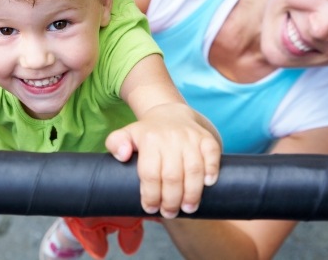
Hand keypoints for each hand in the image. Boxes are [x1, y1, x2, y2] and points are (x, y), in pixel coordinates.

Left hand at [105, 103, 220, 218]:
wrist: (170, 114)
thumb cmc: (147, 134)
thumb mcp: (126, 135)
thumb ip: (115, 143)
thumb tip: (123, 155)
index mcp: (148, 139)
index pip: (150, 173)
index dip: (150, 195)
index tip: (150, 208)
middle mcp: (170, 137)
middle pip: (172, 176)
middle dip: (171, 200)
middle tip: (169, 213)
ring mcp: (190, 137)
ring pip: (194, 169)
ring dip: (192, 193)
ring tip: (188, 208)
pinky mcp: (206, 138)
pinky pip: (212, 154)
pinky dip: (212, 170)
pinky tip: (208, 184)